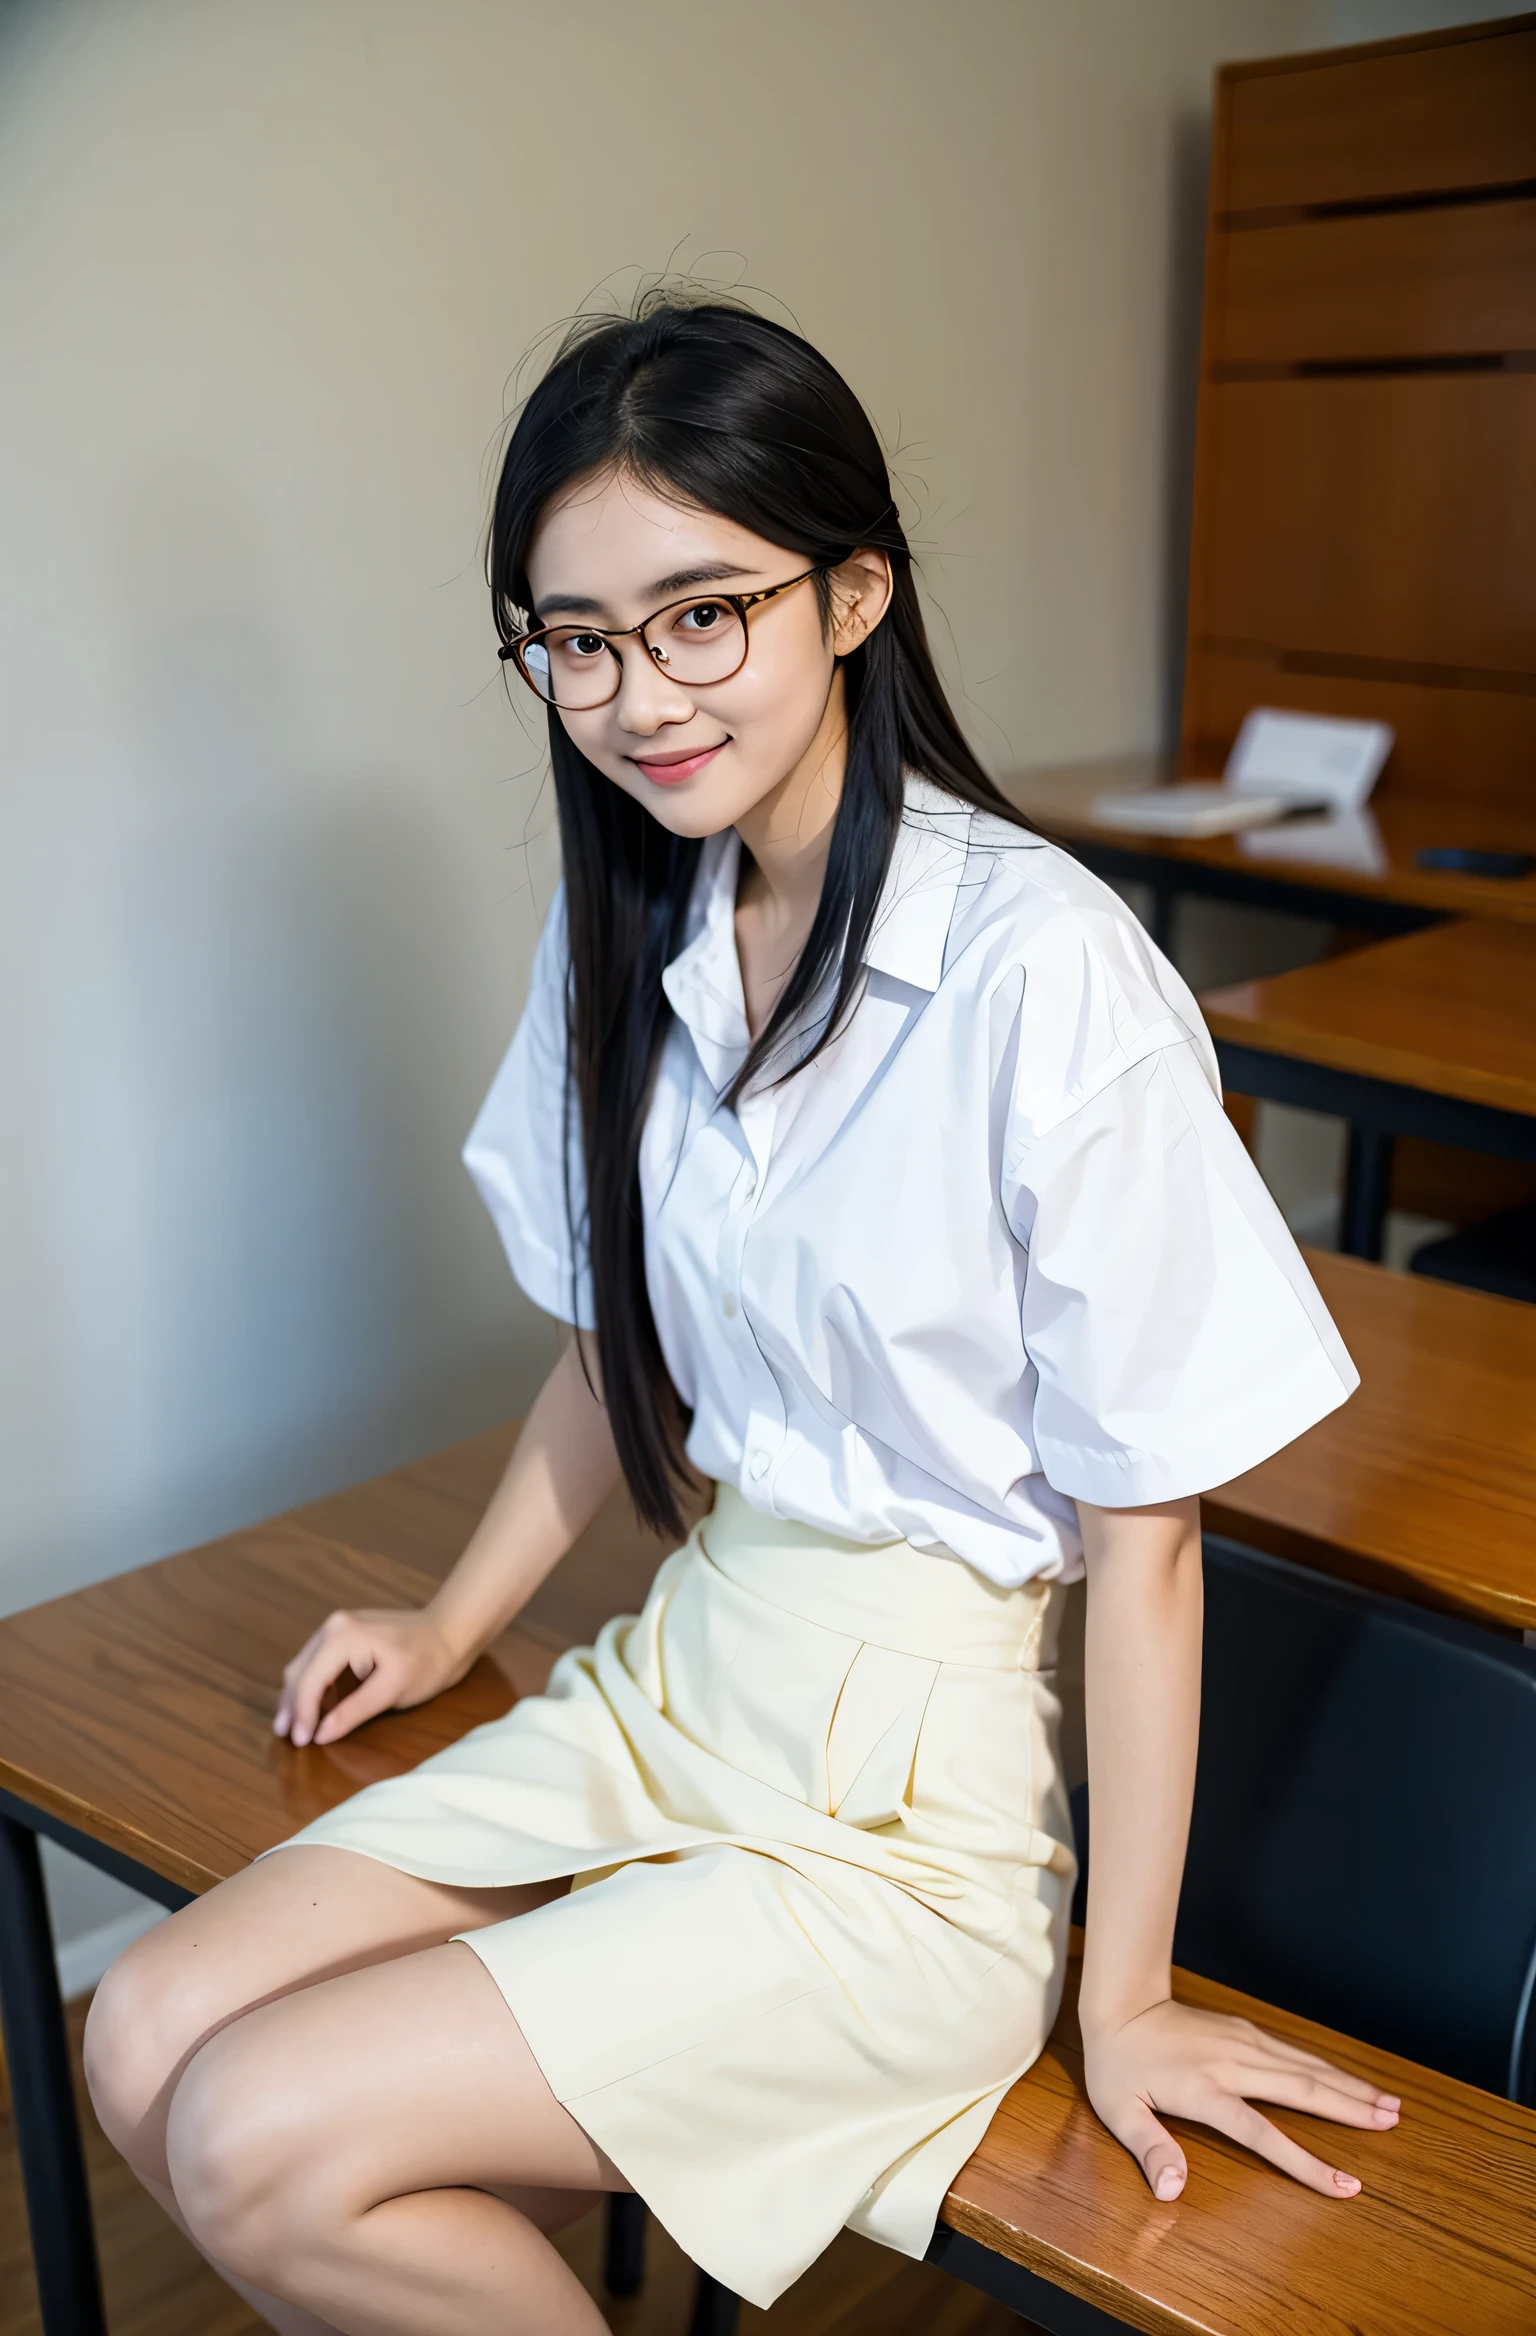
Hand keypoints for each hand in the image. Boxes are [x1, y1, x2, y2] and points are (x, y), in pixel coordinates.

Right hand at [273, 1607, 467, 1747]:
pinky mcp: (345, 1633)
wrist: (451, 1631)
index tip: (300, 1742)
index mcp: (343, 1636)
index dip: (302, 1714)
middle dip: (292, 1706)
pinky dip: (311, 1684)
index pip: (309, 1681)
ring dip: (297, 1696)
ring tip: (292, 1726)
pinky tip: (311, 1706)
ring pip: (304, 1665)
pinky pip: (318, 1661)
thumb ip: (354, 1711)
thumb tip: (320, 1734)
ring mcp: (337, 1626)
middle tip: (287, 1737)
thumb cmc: (429, 1660)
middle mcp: (333, 1626)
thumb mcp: (393, 1690)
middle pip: (300, 1671)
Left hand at [1083, 1996, 1399, 2201]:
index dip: (1306, 2162)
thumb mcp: (1119, 2112)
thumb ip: (1149, 2150)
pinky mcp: (1247, 2031)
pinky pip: (1295, 2053)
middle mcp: (1233, 2063)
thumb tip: (1172, 2191)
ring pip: (1306, 2067)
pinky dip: (1328, 2068)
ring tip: (1390, 2103)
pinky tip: (1350, 2080)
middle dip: (1351, 2109)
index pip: (1263, 2134)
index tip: (1346, 2184)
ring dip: (1349, 2085)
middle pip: (1302, 2090)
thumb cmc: (1117, 2065)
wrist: (1121, 2002)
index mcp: (1205, 2090)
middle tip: (1394, 2123)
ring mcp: (1244, 2042)